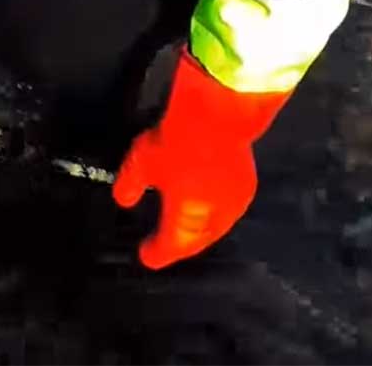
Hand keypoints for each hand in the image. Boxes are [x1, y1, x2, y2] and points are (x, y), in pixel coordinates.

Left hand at [112, 49, 290, 268]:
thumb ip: (129, 186)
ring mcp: (236, 202)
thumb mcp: (141, 164)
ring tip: (186, 228)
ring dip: (200, 230)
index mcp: (188, 221)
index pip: (171, 247)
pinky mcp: (247, 183)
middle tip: (168, 245)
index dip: (157, 253)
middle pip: (196, 241)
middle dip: (182, 245)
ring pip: (216, 227)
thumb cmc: (179, 142)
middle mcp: (216, 219)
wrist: (219, 115)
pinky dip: (214, 210)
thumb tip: (124, 198)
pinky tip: (207, 203)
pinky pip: (228, 208)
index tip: (147, 256)